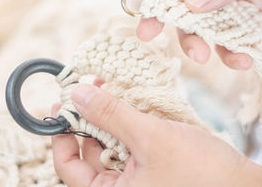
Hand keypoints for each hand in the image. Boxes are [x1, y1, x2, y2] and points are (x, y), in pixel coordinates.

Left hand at [52, 84, 248, 186]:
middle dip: (90, 118)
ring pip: (109, 148)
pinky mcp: (152, 173)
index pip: (68, 167)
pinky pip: (130, 148)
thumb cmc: (201, 173)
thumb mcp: (150, 138)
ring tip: (114, 90)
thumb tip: (76, 94)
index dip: (61, 133)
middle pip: (88, 153)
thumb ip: (110, 115)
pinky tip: (134, 105)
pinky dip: (129, 126)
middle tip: (93, 85)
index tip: (62, 103)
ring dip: (111, 119)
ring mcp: (136, 183)